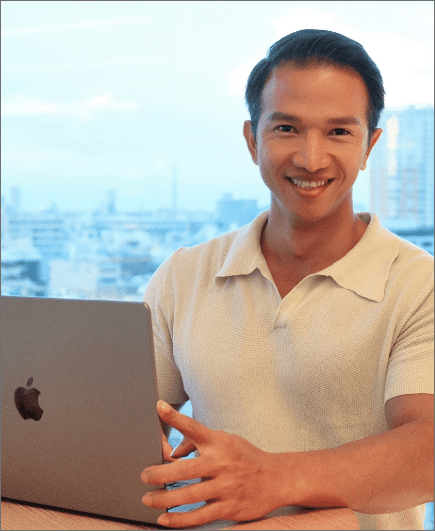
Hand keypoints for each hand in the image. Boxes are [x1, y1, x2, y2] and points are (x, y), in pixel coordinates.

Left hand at [141, 400, 284, 527]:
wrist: (277, 478)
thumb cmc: (245, 456)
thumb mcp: (226, 441)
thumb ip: (199, 443)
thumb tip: (173, 452)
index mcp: (219, 442)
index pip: (193, 427)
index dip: (175, 417)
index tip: (160, 407)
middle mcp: (221, 462)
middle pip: (185, 469)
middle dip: (160, 473)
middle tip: (144, 475)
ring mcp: (225, 486)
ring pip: (188, 495)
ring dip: (164, 498)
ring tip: (148, 498)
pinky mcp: (229, 507)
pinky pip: (199, 516)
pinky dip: (179, 519)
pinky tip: (165, 518)